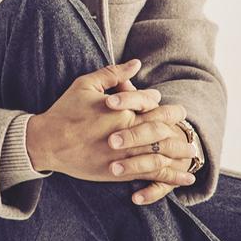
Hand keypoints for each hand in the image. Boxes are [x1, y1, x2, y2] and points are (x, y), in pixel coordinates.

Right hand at [24, 59, 195, 192]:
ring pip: (161, 152)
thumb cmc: (65, 111)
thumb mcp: (85, 85)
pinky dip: (171, 177)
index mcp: (120, 110)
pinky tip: (185, 178)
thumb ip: (112, 74)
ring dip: (180, 152)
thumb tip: (136, 63)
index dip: (157, 101)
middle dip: (176, 124)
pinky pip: (152, 175)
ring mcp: (125, 154)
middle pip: (162, 127)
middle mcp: (127, 132)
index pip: (150, 102)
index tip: (159, 102)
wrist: (47, 142)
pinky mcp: (120, 172)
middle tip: (185, 124)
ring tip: (192, 152)